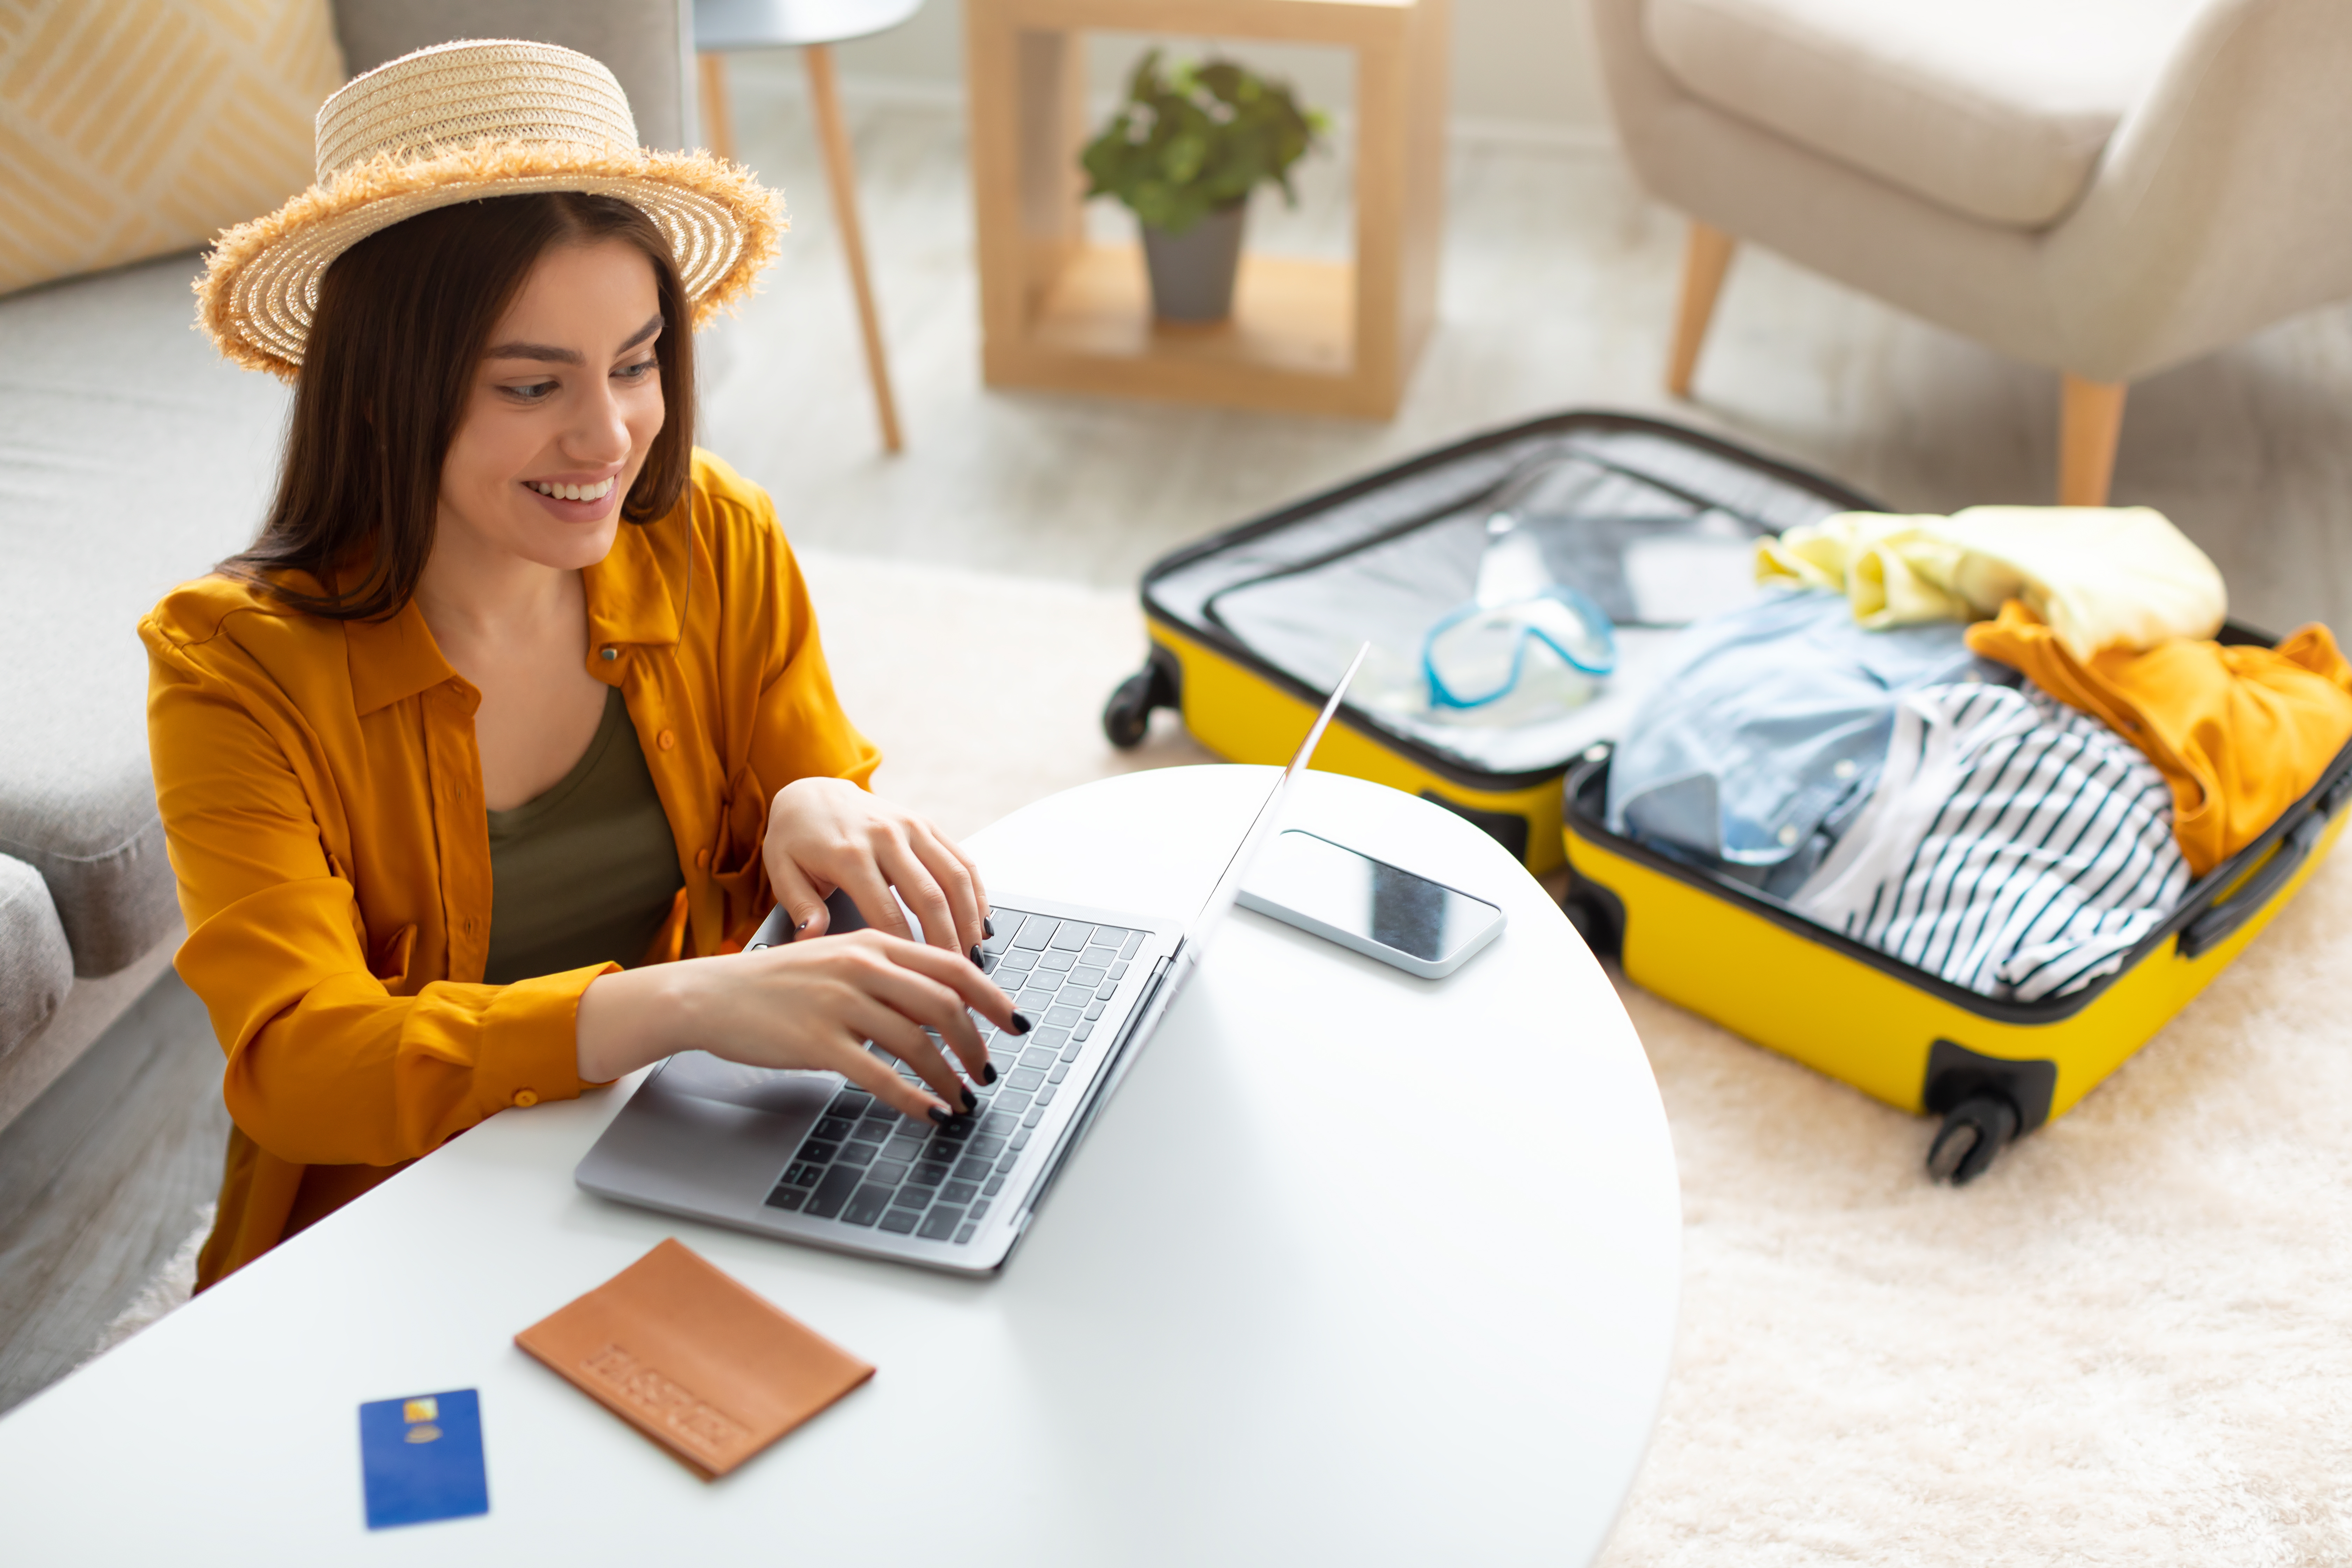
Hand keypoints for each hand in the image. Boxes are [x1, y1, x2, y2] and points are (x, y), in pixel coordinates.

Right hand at [575, 930, 1029, 1114]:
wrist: (712, 995)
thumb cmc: (777, 983)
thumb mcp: (837, 960)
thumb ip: (887, 976)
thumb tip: (939, 1006)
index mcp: (873, 944)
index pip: (952, 966)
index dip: (992, 997)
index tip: (1015, 1023)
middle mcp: (862, 967)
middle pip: (943, 1005)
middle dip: (975, 1043)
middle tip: (988, 1071)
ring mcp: (839, 1003)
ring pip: (917, 1043)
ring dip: (949, 1076)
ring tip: (964, 1098)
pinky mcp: (818, 1041)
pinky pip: (879, 1074)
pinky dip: (913, 1098)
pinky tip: (929, 1113)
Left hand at [762, 778, 990, 958]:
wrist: (812, 792)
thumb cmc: (796, 839)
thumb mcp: (783, 871)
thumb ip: (801, 907)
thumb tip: (812, 939)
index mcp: (848, 855)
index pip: (886, 914)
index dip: (906, 951)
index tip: (916, 981)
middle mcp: (885, 836)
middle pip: (930, 897)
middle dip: (946, 942)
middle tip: (955, 978)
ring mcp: (910, 827)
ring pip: (955, 878)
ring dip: (969, 920)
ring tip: (973, 956)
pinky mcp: (926, 823)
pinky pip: (961, 859)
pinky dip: (977, 893)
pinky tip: (980, 923)